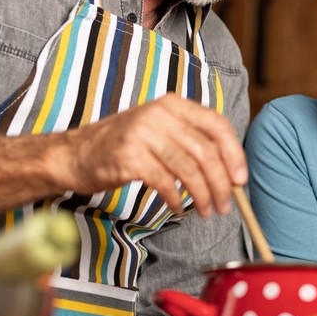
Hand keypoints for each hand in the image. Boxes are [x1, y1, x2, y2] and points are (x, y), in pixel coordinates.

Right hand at [52, 93, 247, 217]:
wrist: (75, 154)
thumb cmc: (123, 145)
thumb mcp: (159, 129)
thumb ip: (190, 140)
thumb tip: (231, 170)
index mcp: (172, 104)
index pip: (216, 125)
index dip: (234, 154)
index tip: (240, 180)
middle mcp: (159, 113)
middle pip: (205, 151)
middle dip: (221, 183)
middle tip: (225, 205)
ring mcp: (143, 133)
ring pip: (188, 169)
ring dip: (202, 196)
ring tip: (205, 211)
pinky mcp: (129, 156)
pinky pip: (165, 182)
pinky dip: (176, 200)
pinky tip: (178, 208)